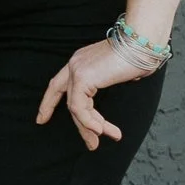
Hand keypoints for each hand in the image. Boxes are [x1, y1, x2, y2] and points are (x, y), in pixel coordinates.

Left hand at [36, 38, 151, 150]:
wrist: (144, 41)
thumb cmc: (141, 53)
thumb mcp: (121, 71)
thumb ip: (114, 78)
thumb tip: (123, 82)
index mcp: (81, 61)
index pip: (58, 85)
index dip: (49, 103)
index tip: (41, 119)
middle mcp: (74, 64)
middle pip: (68, 100)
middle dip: (79, 124)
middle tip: (91, 143)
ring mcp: (76, 70)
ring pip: (75, 108)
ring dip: (89, 127)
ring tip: (100, 141)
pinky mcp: (82, 77)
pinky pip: (80, 107)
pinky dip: (89, 121)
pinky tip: (100, 129)